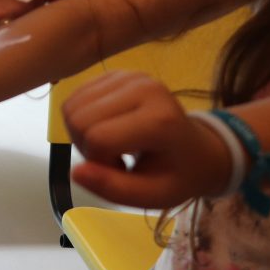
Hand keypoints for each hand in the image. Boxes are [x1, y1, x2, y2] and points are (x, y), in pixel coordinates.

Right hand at [64, 71, 231, 208]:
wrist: (198, 150)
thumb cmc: (176, 175)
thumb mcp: (151, 195)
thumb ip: (113, 189)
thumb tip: (75, 172)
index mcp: (159, 119)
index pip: (98, 138)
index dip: (99, 162)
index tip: (122, 170)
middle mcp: (144, 88)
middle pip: (79, 119)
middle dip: (87, 146)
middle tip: (114, 158)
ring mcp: (129, 76)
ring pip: (72, 107)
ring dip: (82, 133)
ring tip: (111, 142)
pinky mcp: (116, 73)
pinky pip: (75, 98)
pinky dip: (82, 119)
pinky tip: (106, 128)